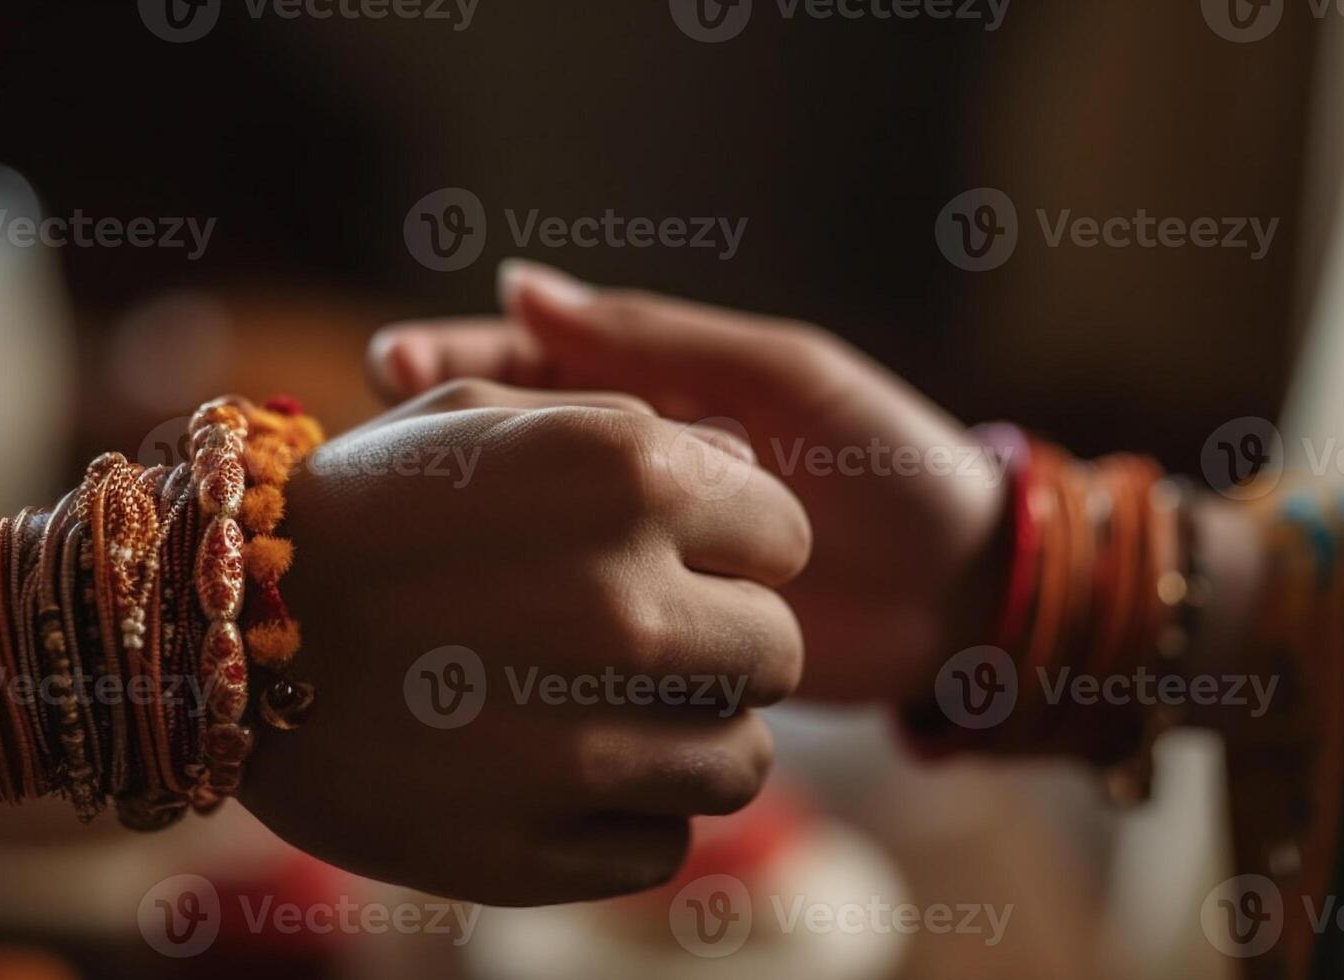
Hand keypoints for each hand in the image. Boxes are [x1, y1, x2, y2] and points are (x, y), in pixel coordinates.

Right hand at [238, 379, 810, 905]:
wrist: (204, 634)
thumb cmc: (359, 503)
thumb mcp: (480, 414)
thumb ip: (629, 423)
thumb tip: (740, 472)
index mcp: (627, 476)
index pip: (787, 535)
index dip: (743, 548)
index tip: (694, 559)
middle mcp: (623, 606)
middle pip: (775, 654)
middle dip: (729, 645)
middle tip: (652, 642)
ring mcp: (580, 744)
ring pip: (740, 763)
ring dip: (696, 740)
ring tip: (615, 710)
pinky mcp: (535, 853)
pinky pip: (662, 845)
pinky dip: (627, 817)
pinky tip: (557, 773)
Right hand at [366, 261, 1007, 701]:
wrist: (968, 593)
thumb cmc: (890, 462)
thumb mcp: (780, 378)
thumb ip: (660, 340)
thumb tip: (517, 286)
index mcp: (654, 409)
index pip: (530, 371)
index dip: (456, 363)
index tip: (390, 368)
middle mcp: (629, 495)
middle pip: (508, 465)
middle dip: (443, 458)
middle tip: (375, 457)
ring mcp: (633, 577)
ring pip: (524, 551)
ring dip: (470, 542)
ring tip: (406, 537)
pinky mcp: (649, 655)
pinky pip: (570, 636)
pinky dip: (522, 629)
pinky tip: (470, 633)